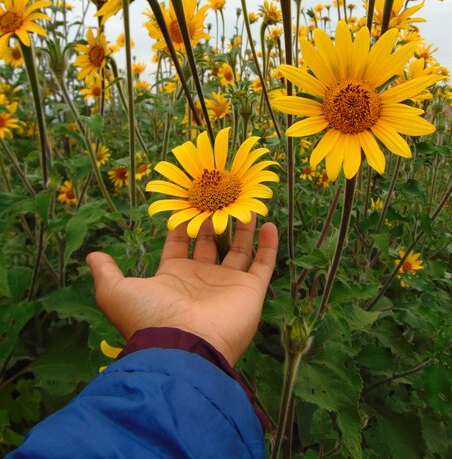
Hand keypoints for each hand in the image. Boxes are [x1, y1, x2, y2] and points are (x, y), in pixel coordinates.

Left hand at [86, 215, 277, 365]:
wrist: (182, 346)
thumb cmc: (149, 317)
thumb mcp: (117, 292)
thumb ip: (106, 273)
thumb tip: (91, 256)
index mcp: (173, 276)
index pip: (179, 244)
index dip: (182, 224)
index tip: (187, 200)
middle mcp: (201, 279)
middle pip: (210, 244)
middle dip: (213, 221)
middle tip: (217, 196)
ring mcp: (227, 285)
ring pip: (239, 251)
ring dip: (243, 228)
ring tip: (246, 204)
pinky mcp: (250, 291)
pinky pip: (263, 264)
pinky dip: (269, 245)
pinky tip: (269, 223)